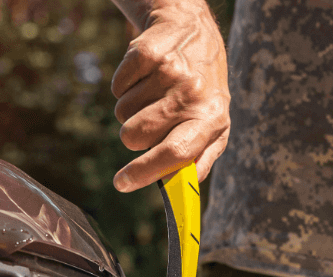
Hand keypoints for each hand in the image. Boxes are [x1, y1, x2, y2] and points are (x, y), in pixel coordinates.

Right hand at [109, 0, 228, 191]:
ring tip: (153, 94)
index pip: (176, 154)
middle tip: (152, 119)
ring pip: (122, 114)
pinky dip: (125, 86)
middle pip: (135, 137)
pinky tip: (145, 76)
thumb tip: (184, 191)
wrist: (193, 29)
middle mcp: (193, 95)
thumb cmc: (203, 89)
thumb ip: (201, 159)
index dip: (144, 173)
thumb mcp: (215, 123)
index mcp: (213, 119)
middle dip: (135, 135)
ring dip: (132, 109)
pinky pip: (117, 88)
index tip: (122, 183)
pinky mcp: (147, 53)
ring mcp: (170, 72)